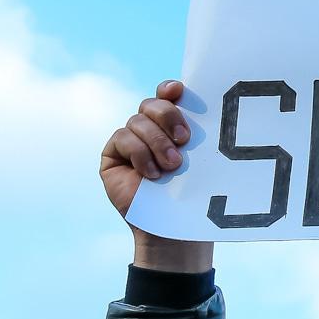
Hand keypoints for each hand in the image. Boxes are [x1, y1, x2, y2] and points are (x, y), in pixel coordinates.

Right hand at [100, 80, 212, 272]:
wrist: (175, 228)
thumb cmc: (195, 194)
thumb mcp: (201, 160)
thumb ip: (199, 135)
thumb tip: (205, 108)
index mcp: (173, 125)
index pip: (168, 96)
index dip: (170, 89)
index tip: (179, 91)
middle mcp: (150, 128)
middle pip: (152, 104)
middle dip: (168, 116)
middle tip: (185, 139)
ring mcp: (130, 140)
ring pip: (138, 121)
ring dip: (157, 142)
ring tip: (173, 165)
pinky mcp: (113, 155)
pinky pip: (122, 139)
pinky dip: (140, 154)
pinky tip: (153, 174)